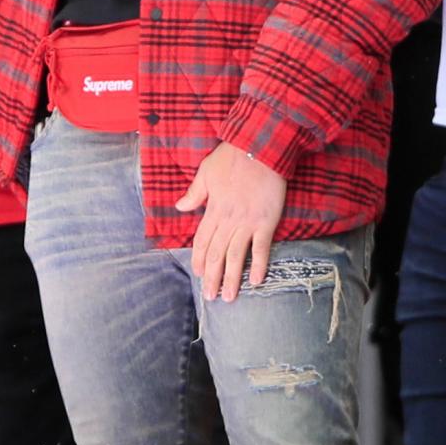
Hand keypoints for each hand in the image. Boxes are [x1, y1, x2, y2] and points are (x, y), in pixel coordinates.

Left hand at [176, 140, 285, 299]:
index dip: (200, 258)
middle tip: (210, 296)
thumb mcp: (206, 171)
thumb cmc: (232, 157)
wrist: (260, 147)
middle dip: (212, 277)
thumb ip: (194, 193)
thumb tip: (180, 207)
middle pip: (217, 254)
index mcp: (213, 209)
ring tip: (228, 297)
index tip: (198, 274)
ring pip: (236, 256)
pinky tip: (256, 281)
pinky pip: (261, 248)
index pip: (202, 240)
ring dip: (231, 278)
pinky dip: (258, 265)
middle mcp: (228, 220)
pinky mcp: (266, 222)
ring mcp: (247, 222)